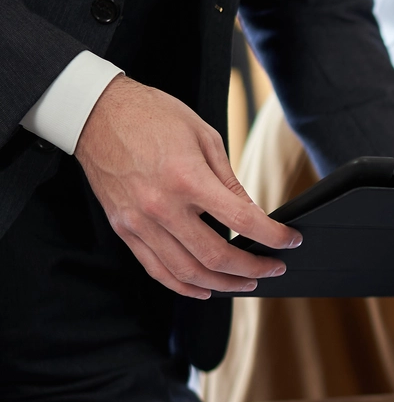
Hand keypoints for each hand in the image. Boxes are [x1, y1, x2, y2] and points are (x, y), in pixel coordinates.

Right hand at [74, 76, 300, 297]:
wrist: (95, 112)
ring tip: (247, 282)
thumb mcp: (205, 138)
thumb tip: (254, 215)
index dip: (273, 236)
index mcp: (187, 179)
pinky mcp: (124, 228)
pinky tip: (205, 290)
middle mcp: (162, 206)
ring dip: (223, 285)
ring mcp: (139, 221)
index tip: (290, 241)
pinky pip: (156, 269)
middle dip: (253, 268)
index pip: (241, 220)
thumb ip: (230, 183)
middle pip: (216, 256)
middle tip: (274, 268)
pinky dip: (183, 286)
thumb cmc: (153, 116)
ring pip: (187, 272)